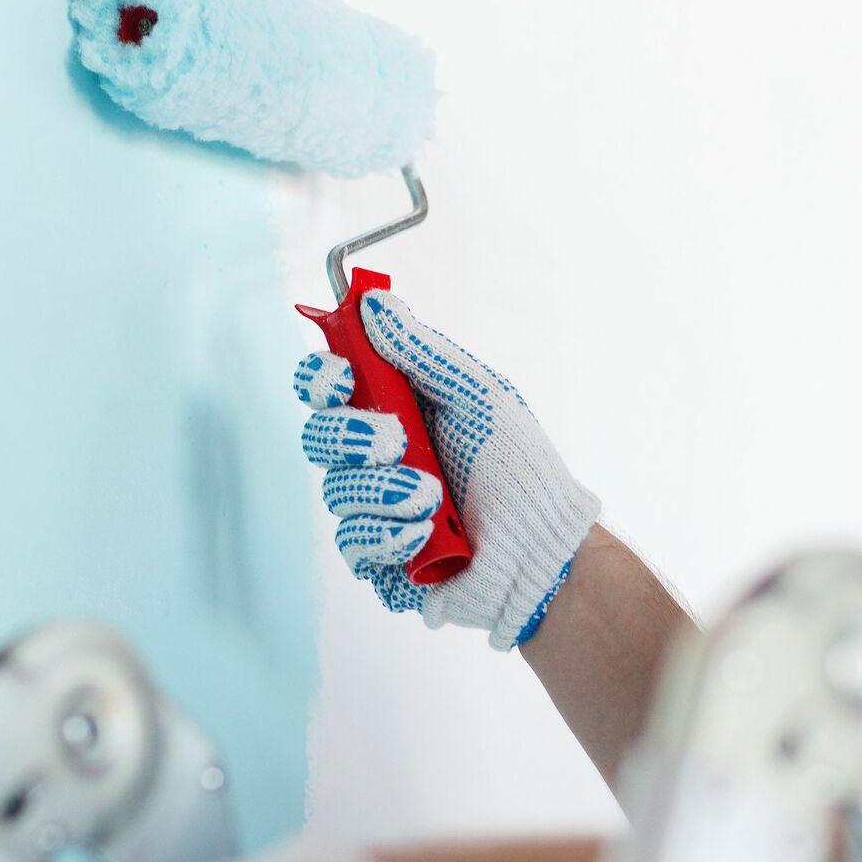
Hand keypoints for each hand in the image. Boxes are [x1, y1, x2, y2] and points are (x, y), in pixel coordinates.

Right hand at [296, 291, 601, 649]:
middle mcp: (375, 460)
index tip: (342, 378)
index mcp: (395, 412)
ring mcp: (374, 509)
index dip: (321, 378)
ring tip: (434, 496)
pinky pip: (352, 543)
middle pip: (318, 437)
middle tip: (396, 442)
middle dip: (350, 437)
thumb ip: (422, 352)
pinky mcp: (378, 557)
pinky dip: (389, 533)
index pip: (329, 388)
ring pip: (335, 492)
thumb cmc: (520, 470)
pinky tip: (426, 532)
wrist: (543, 546)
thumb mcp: (477, 396)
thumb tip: (375, 303)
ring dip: (385, 490)